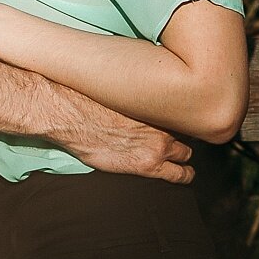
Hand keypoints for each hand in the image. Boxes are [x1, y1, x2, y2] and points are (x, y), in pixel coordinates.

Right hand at [46, 97, 194, 183]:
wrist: (71, 116)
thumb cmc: (85, 99)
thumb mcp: (115, 87)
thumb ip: (133, 91)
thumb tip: (134, 83)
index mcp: (156, 99)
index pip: (182, 105)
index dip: (181, 111)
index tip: (179, 113)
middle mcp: (162, 121)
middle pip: (188, 129)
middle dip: (185, 132)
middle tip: (180, 134)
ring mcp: (158, 145)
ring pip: (187, 152)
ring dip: (184, 154)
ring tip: (184, 156)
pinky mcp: (148, 165)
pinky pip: (179, 175)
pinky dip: (184, 175)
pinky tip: (186, 174)